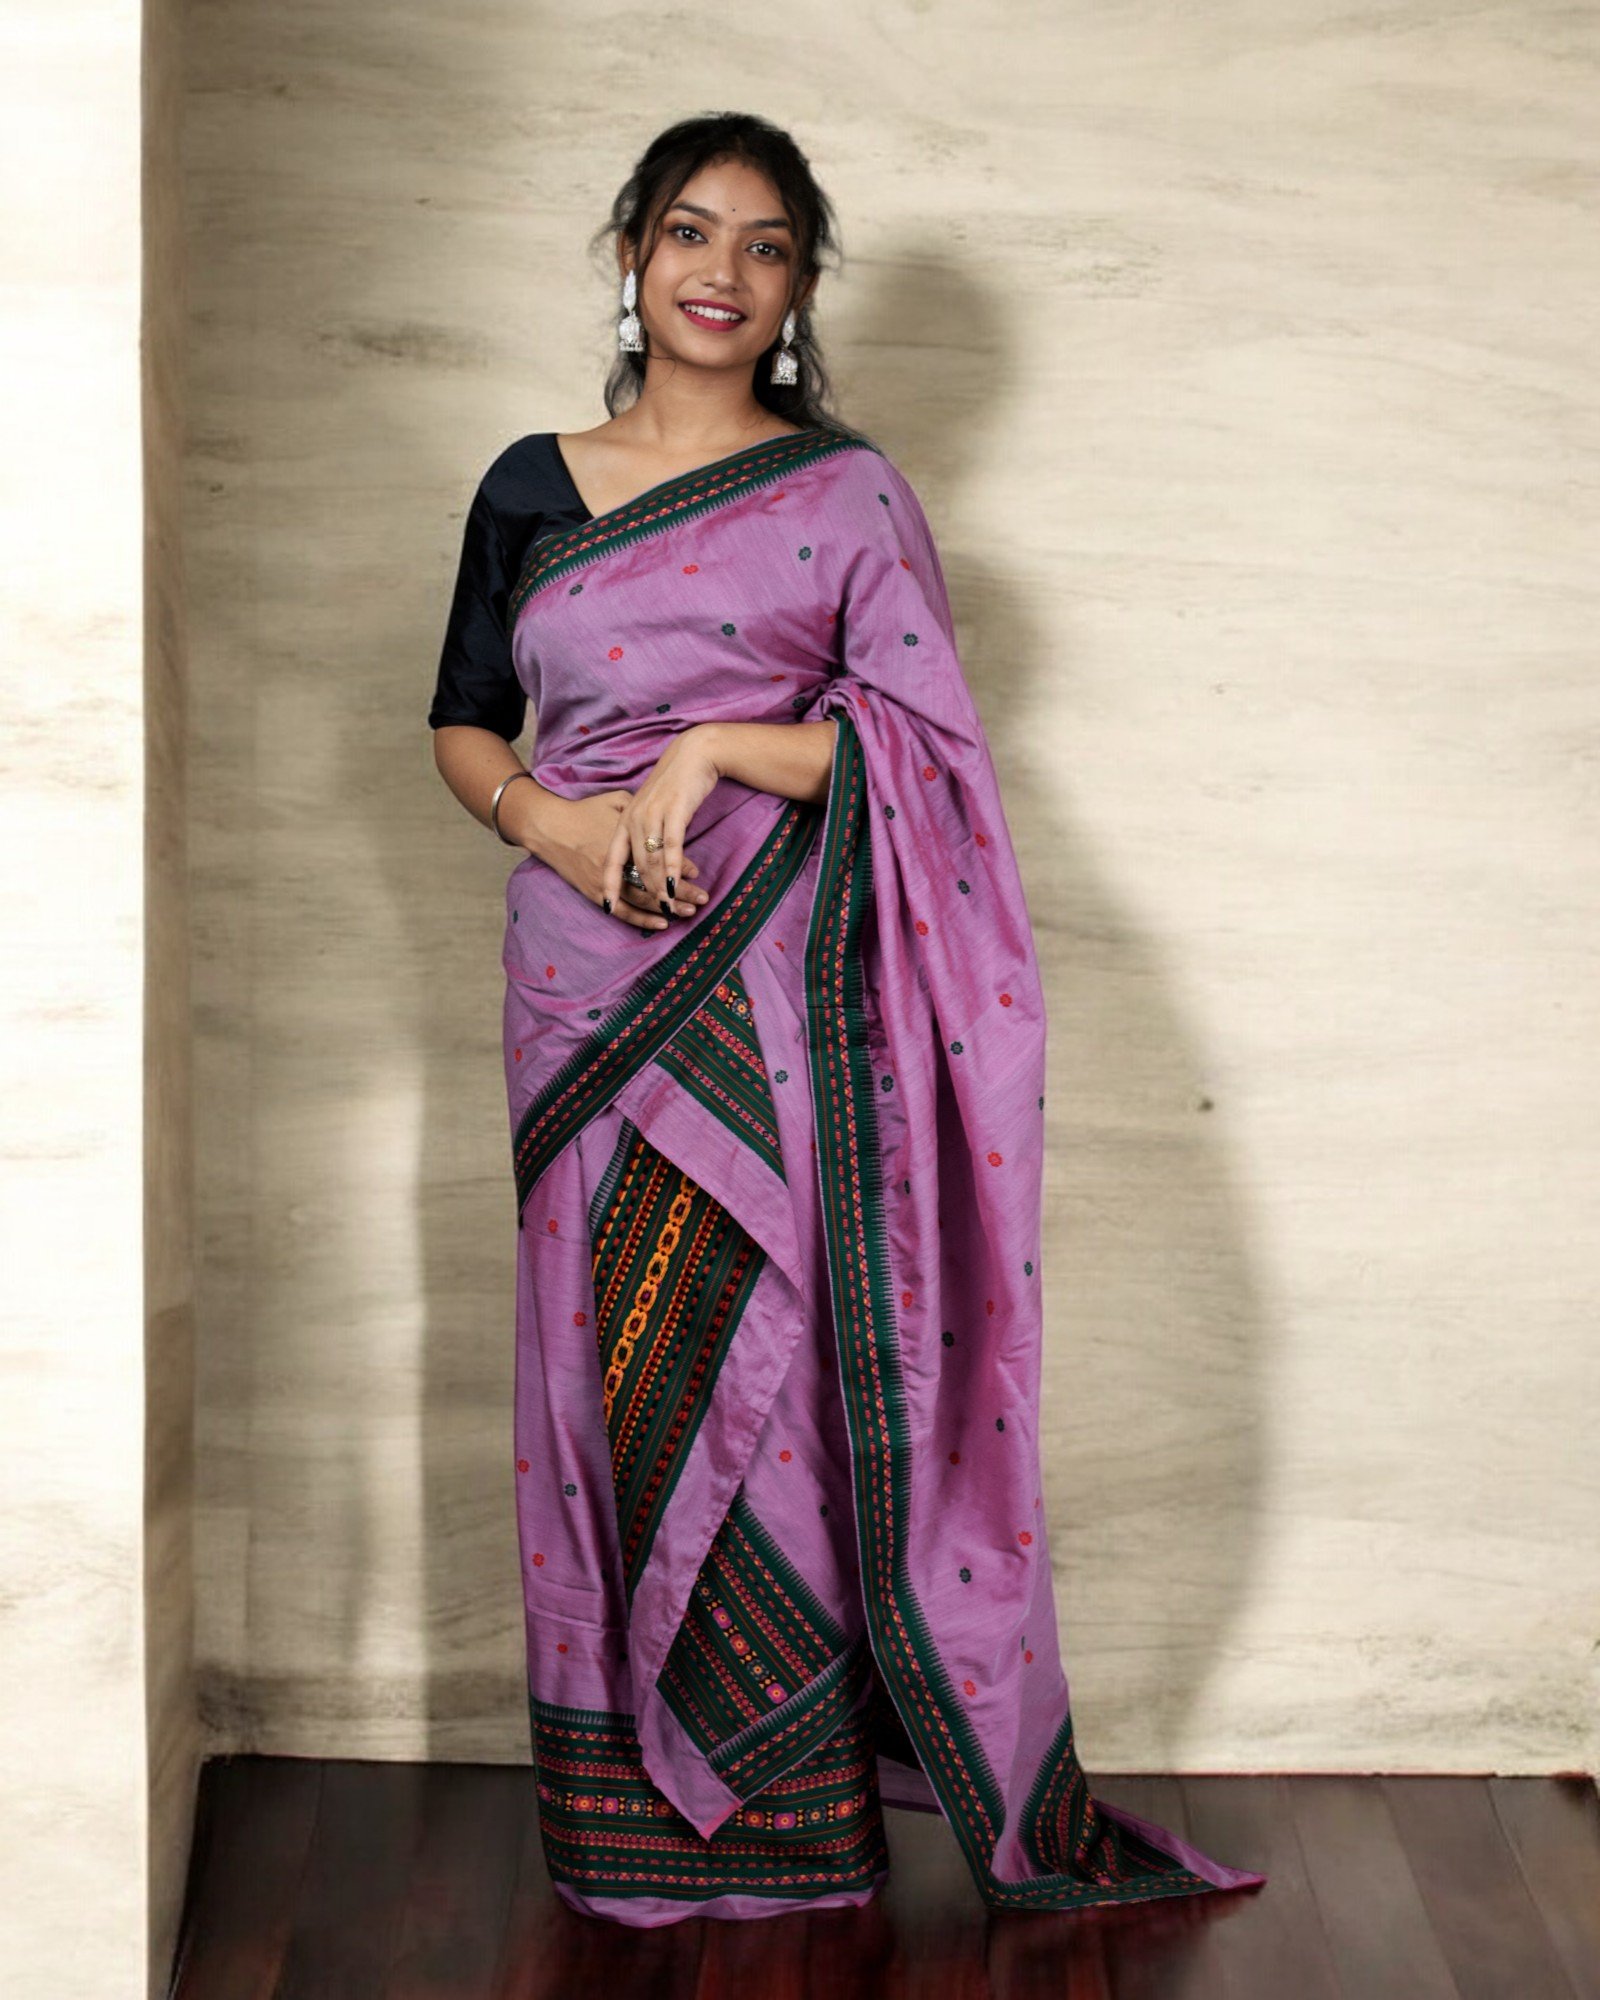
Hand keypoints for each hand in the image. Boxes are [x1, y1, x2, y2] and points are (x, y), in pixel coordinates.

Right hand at [514, 785, 709, 932]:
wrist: (548, 825)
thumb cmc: (584, 811)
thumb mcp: (616, 801)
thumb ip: (642, 809)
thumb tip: (667, 817)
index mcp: (624, 837)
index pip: (657, 856)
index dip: (678, 865)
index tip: (698, 872)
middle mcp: (615, 860)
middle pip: (654, 881)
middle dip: (681, 892)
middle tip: (703, 898)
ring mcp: (603, 879)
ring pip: (642, 899)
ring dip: (667, 907)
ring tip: (689, 912)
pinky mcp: (593, 891)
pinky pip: (622, 910)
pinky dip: (642, 918)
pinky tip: (661, 923)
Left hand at [599, 726, 723, 927]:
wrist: (692, 755)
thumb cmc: (674, 783)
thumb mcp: (651, 806)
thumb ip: (643, 828)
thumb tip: (646, 855)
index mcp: (626, 820)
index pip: (613, 858)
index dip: (609, 883)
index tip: (607, 905)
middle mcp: (635, 819)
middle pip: (636, 865)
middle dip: (645, 892)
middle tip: (657, 914)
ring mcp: (653, 816)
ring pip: (653, 860)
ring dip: (661, 886)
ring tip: (669, 907)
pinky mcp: (673, 812)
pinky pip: (671, 847)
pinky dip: (672, 869)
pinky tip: (675, 886)